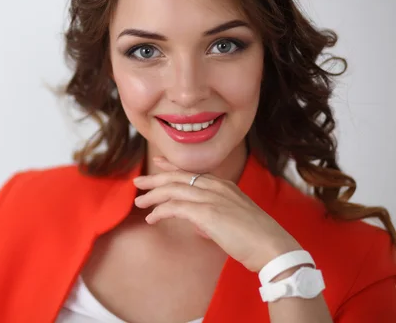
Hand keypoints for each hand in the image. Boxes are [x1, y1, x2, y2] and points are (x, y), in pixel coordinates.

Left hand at [133, 156, 301, 272]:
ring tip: (139, 203)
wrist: (273, 248)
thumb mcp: (233, 222)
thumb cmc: (257, 239)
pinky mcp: (207, 213)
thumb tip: (200, 226)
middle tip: (138, 182)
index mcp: (225, 186)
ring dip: (153, 196)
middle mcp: (217, 187)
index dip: (172, 168)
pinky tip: (152, 219)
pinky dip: (160, 212)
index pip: (192, 172)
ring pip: (173, 190)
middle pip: (178, 177)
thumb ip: (215, 220)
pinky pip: (175, 207)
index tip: (157, 164)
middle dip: (155, 179)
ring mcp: (212, 198)